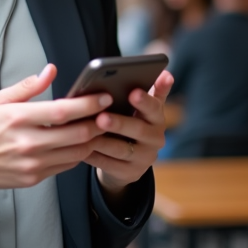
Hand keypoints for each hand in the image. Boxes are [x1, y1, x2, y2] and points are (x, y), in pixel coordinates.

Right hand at [0, 64, 111, 233]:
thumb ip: (28, 87)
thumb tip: (50, 70)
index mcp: (18, 119)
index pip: (62, 111)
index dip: (87, 104)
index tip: (103, 96)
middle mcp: (27, 143)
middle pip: (77, 134)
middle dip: (98, 122)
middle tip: (109, 112)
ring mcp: (32, 164)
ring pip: (76, 153)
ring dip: (92, 140)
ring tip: (99, 126)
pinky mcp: (35, 178)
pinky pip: (66, 165)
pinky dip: (78, 153)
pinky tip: (81, 142)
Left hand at [87, 71, 174, 194]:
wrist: (128, 159)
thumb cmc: (131, 123)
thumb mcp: (143, 108)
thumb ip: (153, 91)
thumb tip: (166, 73)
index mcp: (157, 119)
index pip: (154, 109)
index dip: (144, 102)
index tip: (132, 92)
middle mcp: (155, 140)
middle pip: (138, 130)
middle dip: (119, 123)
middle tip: (102, 117)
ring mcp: (144, 159)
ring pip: (122, 150)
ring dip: (103, 141)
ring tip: (86, 132)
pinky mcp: (130, 174)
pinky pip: (110, 165)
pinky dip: (94, 157)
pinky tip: (80, 148)